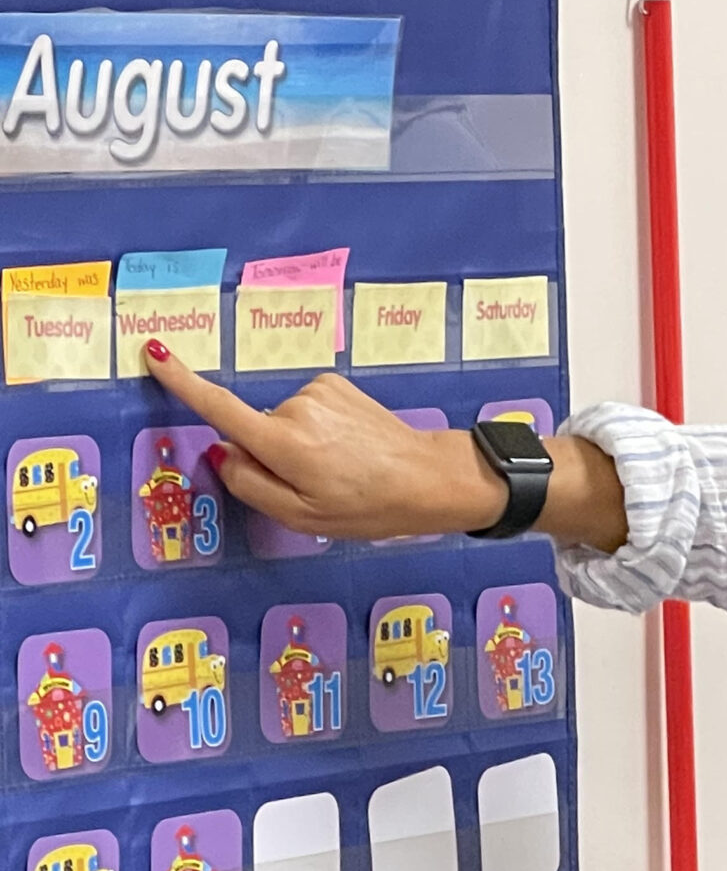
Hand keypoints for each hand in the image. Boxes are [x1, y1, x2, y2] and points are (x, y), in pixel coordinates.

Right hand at [141, 340, 506, 538]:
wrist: (429, 478)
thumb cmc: (367, 507)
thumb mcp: (302, 516)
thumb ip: (250, 486)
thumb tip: (222, 453)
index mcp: (282, 443)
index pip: (219, 408)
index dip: (182, 382)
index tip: (154, 354)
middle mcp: (295, 407)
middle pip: (256, 430)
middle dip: (272, 456)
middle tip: (318, 484)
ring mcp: (318, 391)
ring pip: (283, 421)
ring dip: (300, 444)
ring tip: (342, 468)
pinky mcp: (336, 384)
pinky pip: (307, 410)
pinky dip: (319, 429)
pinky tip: (350, 448)